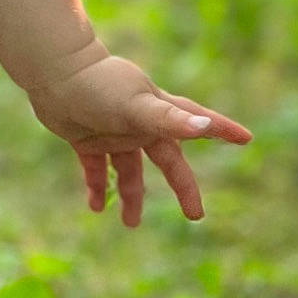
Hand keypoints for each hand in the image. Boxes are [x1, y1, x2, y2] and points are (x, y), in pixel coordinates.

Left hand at [25, 49, 251, 224]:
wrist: (51, 73)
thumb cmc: (98, 86)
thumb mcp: (137, 106)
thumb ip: (169, 119)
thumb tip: (206, 126)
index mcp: (156, 112)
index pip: (196, 122)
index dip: (220, 130)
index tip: (246, 138)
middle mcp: (138, 123)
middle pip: (167, 160)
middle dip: (182, 186)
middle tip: (195, 215)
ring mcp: (111, 131)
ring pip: (128, 171)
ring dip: (131, 196)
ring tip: (130, 224)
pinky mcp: (85, 138)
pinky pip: (94, 168)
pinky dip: (96, 187)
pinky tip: (95, 207)